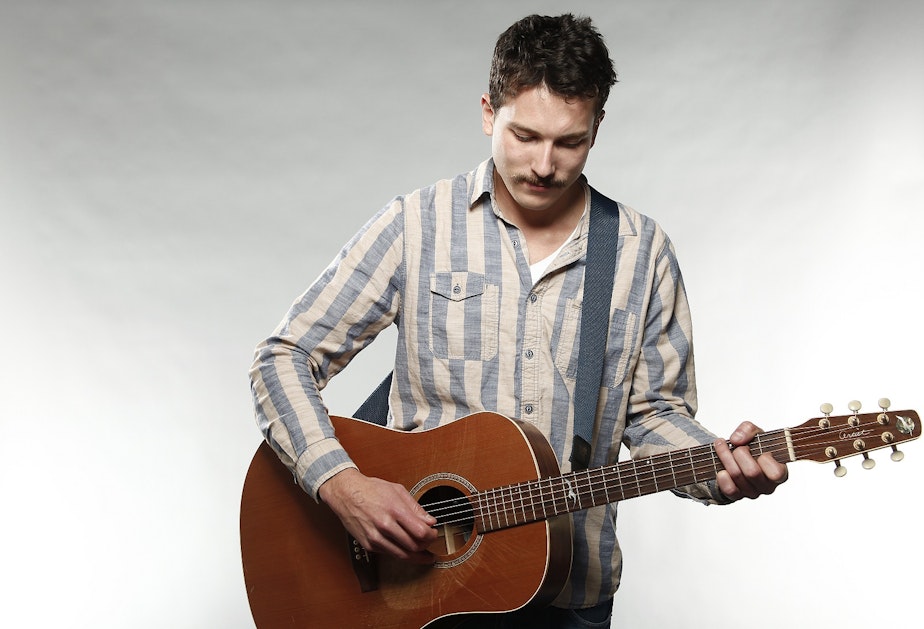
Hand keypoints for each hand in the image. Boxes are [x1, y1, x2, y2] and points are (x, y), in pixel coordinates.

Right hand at [318, 468, 437, 563]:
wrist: (346, 493)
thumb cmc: (371, 489)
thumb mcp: (397, 490)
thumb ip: (415, 507)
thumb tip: (430, 521)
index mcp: (394, 510)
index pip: (420, 532)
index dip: (431, 536)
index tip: (434, 533)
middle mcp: (384, 526)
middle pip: (414, 546)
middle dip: (426, 546)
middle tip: (430, 543)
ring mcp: (376, 537)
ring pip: (403, 555)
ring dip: (417, 556)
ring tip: (424, 553)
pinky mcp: (369, 545)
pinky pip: (390, 554)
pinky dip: (402, 553)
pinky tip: (407, 550)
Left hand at [714, 421, 788, 500]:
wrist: (739, 457)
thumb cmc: (754, 447)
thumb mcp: (755, 433)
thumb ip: (748, 430)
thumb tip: (737, 439)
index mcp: (780, 472)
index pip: (776, 473)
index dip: (764, 459)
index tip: (758, 448)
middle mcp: (768, 486)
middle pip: (752, 472)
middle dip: (740, 453)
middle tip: (736, 446)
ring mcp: (753, 492)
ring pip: (737, 476)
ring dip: (725, 457)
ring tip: (721, 446)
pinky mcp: (738, 496)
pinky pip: (729, 490)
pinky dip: (722, 477)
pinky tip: (721, 468)